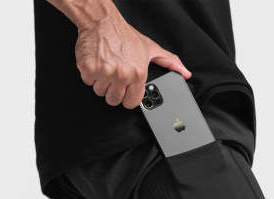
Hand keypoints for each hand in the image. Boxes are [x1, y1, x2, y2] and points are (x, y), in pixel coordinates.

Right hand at [75, 10, 191, 108]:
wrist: (102, 21)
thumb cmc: (124, 36)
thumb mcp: (150, 49)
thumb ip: (169, 62)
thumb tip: (184, 73)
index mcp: (138, 73)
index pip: (131, 103)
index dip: (128, 97)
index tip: (126, 90)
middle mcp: (122, 74)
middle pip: (114, 100)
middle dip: (113, 90)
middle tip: (114, 75)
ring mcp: (104, 73)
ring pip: (100, 92)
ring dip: (101, 82)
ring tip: (106, 67)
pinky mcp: (89, 69)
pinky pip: (88, 82)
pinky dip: (90, 74)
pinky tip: (97, 63)